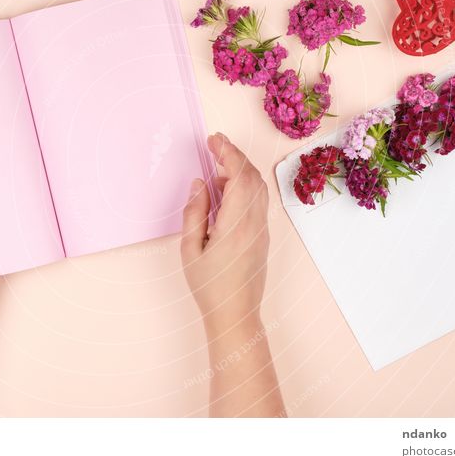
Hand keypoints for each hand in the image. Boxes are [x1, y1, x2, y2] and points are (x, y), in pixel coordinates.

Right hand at [181, 133, 283, 416]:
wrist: (236, 316)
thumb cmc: (210, 287)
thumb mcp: (191, 249)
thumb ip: (195, 212)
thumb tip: (199, 184)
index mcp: (237, 224)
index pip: (238, 176)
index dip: (227, 152)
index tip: (214, 140)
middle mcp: (255, 223)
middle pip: (253, 177)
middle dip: (235, 155)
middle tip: (215, 145)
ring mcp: (262, 230)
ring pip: (258, 188)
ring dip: (241, 170)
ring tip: (217, 168)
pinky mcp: (263, 236)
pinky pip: (258, 201)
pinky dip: (245, 186)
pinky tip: (226, 191)